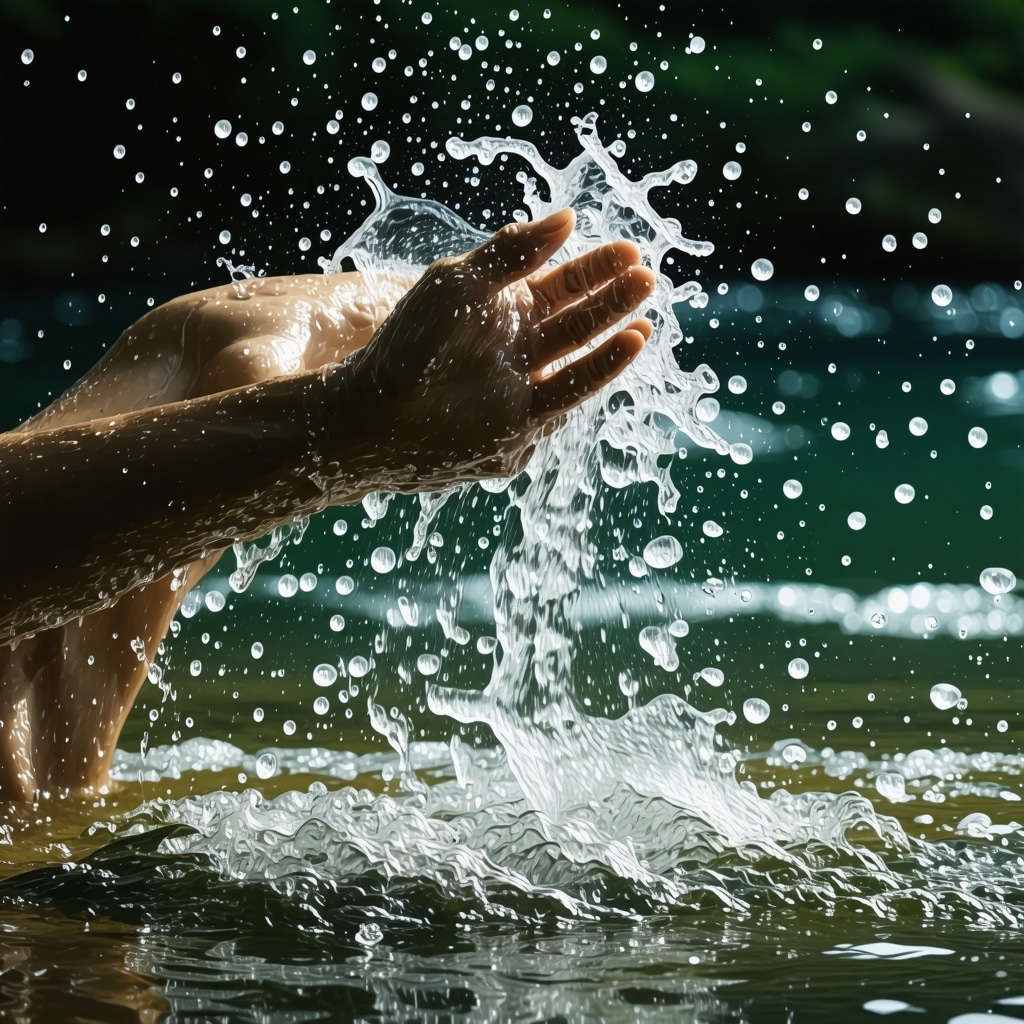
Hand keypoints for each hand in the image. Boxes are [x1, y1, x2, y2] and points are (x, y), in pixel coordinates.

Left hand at [341, 208, 655, 488]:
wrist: (376, 414)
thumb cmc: (408, 344)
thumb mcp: (459, 284)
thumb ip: (512, 253)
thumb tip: (568, 217)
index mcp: (503, 310)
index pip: (561, 284)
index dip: (596, 268)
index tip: (629, 251)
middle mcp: (518, 348)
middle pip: (578, 318)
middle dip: (613, 296)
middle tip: (646, 275)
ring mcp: (522, 386)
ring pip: (580, 355)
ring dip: (613, 332)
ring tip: (646, 313)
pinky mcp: (523, 425)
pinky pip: (568, 394)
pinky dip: (600, 369)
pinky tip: (627, 343)